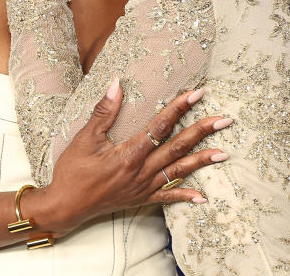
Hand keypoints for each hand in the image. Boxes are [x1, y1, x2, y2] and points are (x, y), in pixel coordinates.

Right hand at [42, 79, 230, 235]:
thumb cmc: (72, 171)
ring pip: (178, 171)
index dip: (179, 108)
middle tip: (224, 120)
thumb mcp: (84, 139)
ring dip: (202, 161)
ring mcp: (143, 187)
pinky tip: (203, 197)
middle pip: (177, 148)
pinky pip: (167, 198)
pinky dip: (185, 196)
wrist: (64, 206)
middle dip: (202, 132)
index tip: (196, 94)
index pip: (160, 127)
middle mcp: (141, 172)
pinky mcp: (141, 199)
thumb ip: (103, 112)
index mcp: (128, 154)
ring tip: (224, 152)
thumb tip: (116, 83)